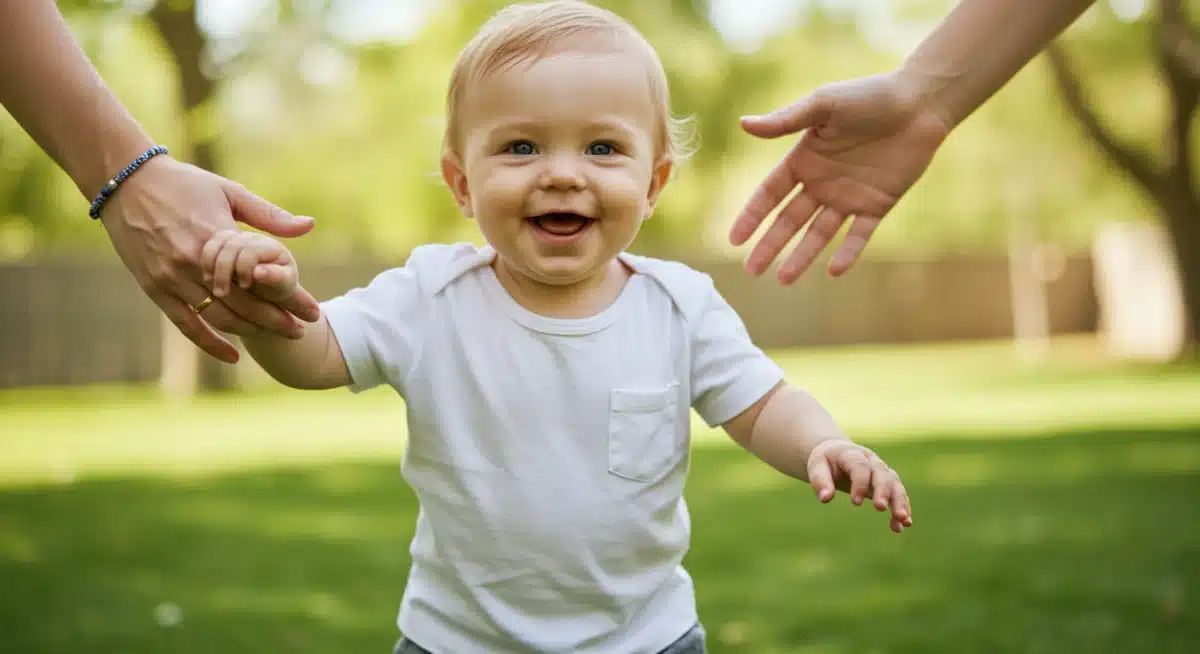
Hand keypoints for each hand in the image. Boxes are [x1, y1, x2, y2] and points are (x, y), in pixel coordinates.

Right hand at [100, 156, 321, 362]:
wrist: (125, 181)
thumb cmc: (183, 183)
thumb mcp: (230, 192)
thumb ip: (270, 215)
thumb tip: (309, 226)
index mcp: (217, 238)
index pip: (262, 279)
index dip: (290, 299)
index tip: (312, 312)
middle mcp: (194, 263)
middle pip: (244, 304)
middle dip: (277, 320)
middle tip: (302, 331)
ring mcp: (172, 279)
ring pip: (218, 317)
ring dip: (250, 331)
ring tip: (278, 337)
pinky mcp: (154, 289)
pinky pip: (186, 324)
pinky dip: (210, 343)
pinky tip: (233, 356)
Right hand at [730, 71, 951, 282]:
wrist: (919, 103)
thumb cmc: (869, 97)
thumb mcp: (823, 105)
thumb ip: (786, 120)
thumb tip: (744, 124)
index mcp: (803, 160)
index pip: (769, 194)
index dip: (752, 216)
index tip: (734, 240)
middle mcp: (821, 183)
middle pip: (789, 220)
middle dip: (770, 245)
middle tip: (752, 270)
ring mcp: (848, 197)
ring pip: (818, 233)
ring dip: (801, 256)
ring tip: (783, 280)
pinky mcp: (877, 205)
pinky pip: (859, 234)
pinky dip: (848, 252)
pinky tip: (833, 269)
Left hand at [807, 439, 912, 533]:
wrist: (837, 452)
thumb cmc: (825, 461)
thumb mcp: (817, 467)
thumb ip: (820, 481)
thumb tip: (825, 499)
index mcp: (852, 454)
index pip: (860, 466)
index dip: (859, 483)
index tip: (855, 503)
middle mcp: (871, 460)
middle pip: (882, 474)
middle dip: (883, 491)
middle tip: (880, 508)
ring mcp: (881, 470)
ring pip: (895, 484)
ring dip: (899, 501)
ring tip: (902, 520)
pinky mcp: (887, 482)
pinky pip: (899, 493)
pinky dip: (903, 507)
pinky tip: (904, 524)